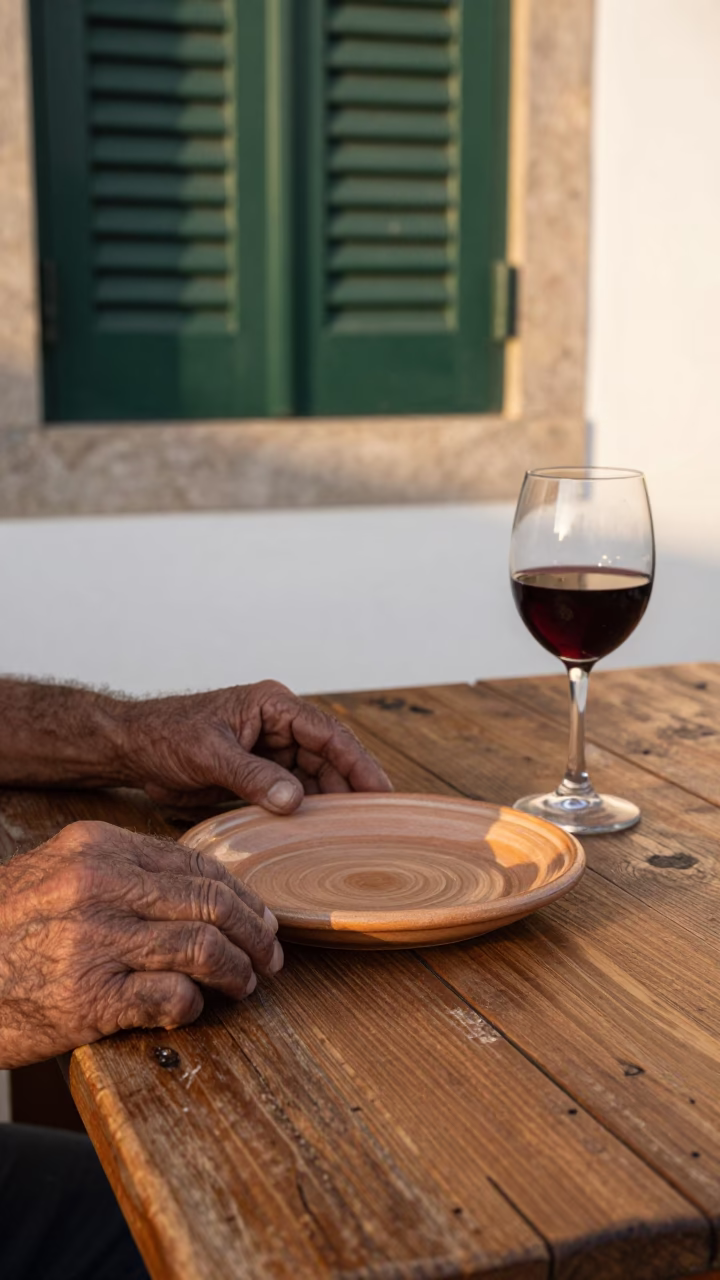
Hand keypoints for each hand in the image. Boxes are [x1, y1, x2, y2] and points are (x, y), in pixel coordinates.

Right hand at [0, 820, 282, 1068]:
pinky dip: (194, 1006)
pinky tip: (192, 1009)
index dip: (241, 893)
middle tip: (269, 955)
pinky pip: (172, 997)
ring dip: (238, 971)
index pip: (195, 864)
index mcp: (96, 848)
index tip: (260, 916)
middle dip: (255, 932)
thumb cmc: (5, 929)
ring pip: (204, 947)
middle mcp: (99, 886)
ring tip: (244, 984)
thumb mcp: (55, 875)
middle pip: (210, 902)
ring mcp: (95, 940)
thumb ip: (120, 873)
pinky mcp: (90, 997)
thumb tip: (196, 890)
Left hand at [120, 680, 391, 812]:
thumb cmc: (166, 736)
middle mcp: (278, 725)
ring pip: (314, 777)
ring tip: (353, 832)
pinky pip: (292, 791)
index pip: (328, 733)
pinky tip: (320, 832)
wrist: (133, 748)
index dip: (358, 762)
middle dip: (349, 787)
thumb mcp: (209, 754)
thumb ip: (252, 776)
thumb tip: (295, 800)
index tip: (381, 791)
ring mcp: (270, 750)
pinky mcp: (258, 773)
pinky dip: (306, 810)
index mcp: (273, 705)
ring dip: (329, 802)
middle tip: (374, 822)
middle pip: (328, 757)